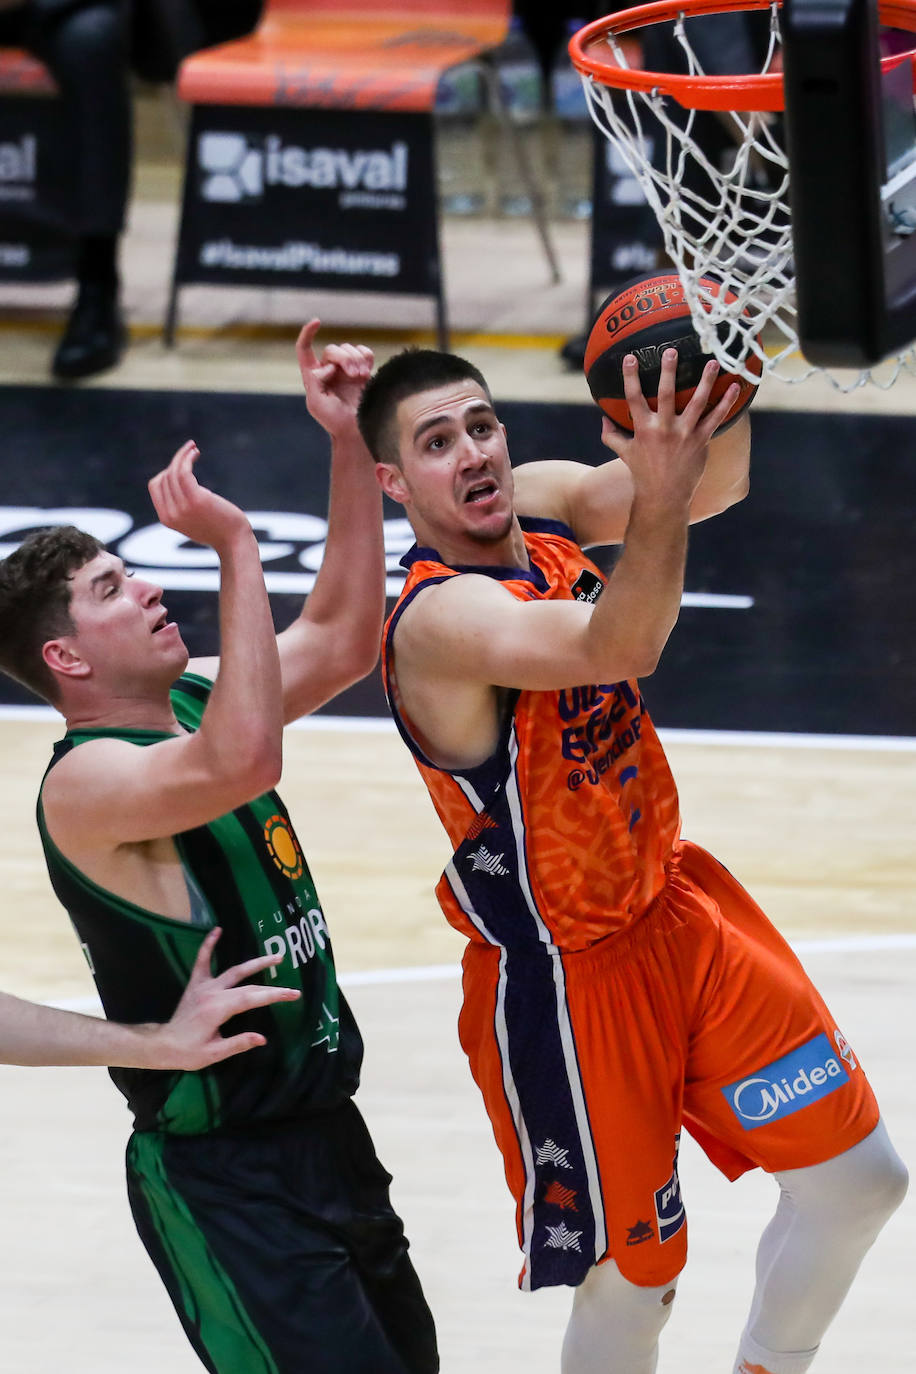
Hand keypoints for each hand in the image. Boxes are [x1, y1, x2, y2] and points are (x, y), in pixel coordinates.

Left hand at [145, 928, 299, 1069]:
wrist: (163, 1045)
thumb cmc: (188, 1053)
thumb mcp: (213, 1054)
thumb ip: (237, 1043)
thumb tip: (262, 1038)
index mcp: (218, 1009)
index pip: (252, 998)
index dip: (274, 995)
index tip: (293, 994)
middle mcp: (212, 993)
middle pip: (247, 985)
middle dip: (272, 986)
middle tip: (292, 986)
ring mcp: (204, 986)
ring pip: (233, 970)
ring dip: (255, 963)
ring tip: (275, 956)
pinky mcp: (195, 983)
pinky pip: (202, 960)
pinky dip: (209, 944)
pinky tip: (217, 930)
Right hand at [149, 440, 250, 553]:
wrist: (234, 542)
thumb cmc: (218, 530)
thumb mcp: (192, 520)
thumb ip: (180, 507)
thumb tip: (176, 483)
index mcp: (166, 518)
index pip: (155, 485)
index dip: (166, 472)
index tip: (182, 466)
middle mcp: (170, 514)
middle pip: (164, 476)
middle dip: (176, 461)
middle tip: (191, 453)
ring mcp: (182, 507)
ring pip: (173, 471)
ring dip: (182, 455)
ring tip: (193, 447)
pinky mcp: (196, 499)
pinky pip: (183, 471)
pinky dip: (187, 457)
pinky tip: (194, 451)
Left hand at [296, 318, 373, 438]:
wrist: (356, 431)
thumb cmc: (333, 421)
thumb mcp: (315, 402)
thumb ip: (314, 380)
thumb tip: (326, 366)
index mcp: (313, 376)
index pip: (305, 349)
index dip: (307, 333)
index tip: (317, 322)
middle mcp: (329, 370)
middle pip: (333, 349)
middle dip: (344, 358)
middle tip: (354, 375)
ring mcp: (347, 370)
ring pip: (349, 349)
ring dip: (356, 360)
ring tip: (361, 376)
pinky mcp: (363, 372)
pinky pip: (364, 353)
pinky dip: (366, 357)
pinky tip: (367, 370)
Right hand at [600, 350, 739, 508]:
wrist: (664, 496)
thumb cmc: (643, 474)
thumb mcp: (624, 453)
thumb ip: (612, 436)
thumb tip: (603, 420)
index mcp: (644, 429)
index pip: (634, 398)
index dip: (630, 377)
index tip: (631, 357)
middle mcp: (664, 429)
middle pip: (665, 394)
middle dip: (668, 371)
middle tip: (671, 351)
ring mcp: (684, 434)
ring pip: (697, 401)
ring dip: (706, 380)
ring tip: (713, 362)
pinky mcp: (701, 441)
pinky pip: (716, 418)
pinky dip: (726, 402)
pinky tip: (735, 387)